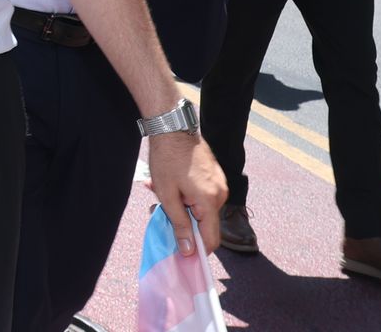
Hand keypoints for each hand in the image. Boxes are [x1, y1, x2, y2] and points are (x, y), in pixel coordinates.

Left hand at [146, 132, 226, 255]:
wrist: (172, 127)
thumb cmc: (167, 160)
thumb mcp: (168, 196)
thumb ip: (180, 225)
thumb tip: (189, 251)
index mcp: (210, 201)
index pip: (211, 239)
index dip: (197, 250)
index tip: (181, 252)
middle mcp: (220, 194)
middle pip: (205, 223)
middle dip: (183, 221)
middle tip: (159, 209)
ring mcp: (220, 183)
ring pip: (202, 208)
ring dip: (182, 205)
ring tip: (161, 190)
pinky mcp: (216, 175)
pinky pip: (203, 194)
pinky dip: (187, 194)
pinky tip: (171, 183)